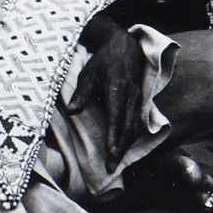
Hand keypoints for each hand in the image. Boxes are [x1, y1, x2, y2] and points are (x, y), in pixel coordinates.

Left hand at [70, 18, 146, 171]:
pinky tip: (125, 147)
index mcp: (117, 86)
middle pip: (127, 126)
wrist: (125, 44)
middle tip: (111, 168)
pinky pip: (138, 121)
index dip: (113, 135)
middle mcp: (130, 94)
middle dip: (120, 149)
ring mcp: (138, 97)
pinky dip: (132, 137)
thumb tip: (71, 111)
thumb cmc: (103, 59)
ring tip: (116, 162)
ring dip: (126, 146)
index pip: (116, 116)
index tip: (110, 153)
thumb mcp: (89, 70)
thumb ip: (81, 91)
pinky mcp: (141, 99)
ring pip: (134, 126)